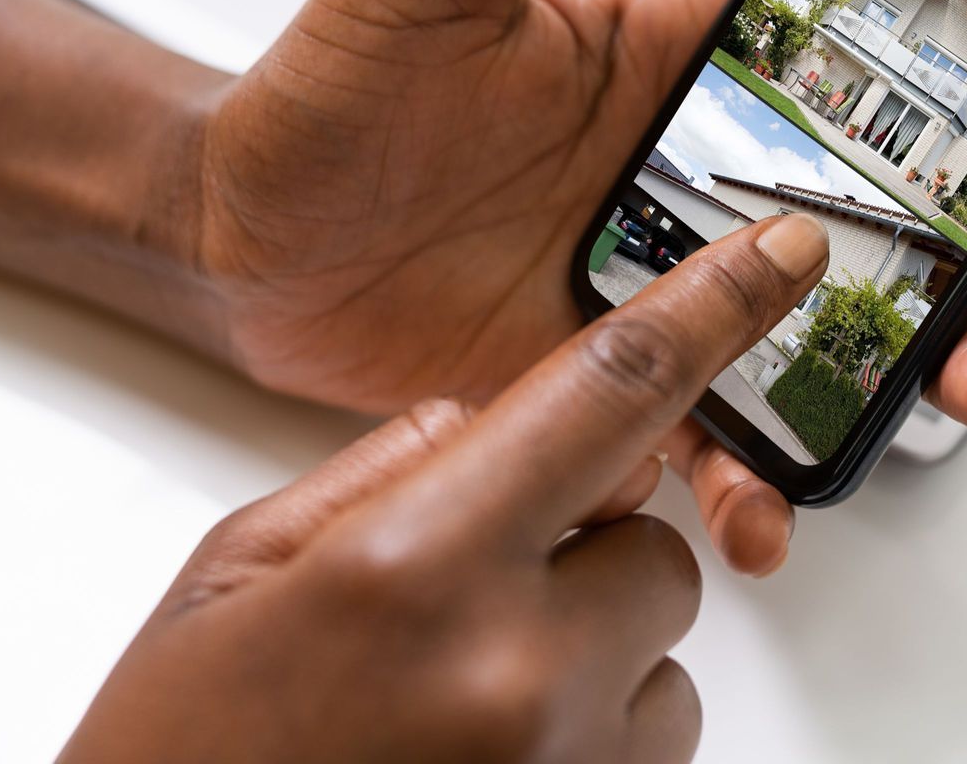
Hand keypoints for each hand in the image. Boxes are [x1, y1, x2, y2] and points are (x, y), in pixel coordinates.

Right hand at [61, 214, 832, 763]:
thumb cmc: (182, 758)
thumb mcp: (241, 569)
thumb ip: (394, 466)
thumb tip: (515, 419)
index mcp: (414, 567)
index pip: (609, 393)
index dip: (713, 308)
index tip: (783, 254)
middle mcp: (517, 672)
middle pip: (654, 543)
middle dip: (586, 546)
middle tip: (469, 593)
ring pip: (664, 650)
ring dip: (592, 647)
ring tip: (458, 696)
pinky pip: (652, 739)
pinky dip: (595, 728)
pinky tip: (487, 746)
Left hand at [187, 0, 966, 572]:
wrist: (238, 239)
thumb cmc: (326, 83)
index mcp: (680, 53)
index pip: (856, 48)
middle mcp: (696, 169)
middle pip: (886, 199)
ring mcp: (666, 283)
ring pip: (829, 328)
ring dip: (918, 366)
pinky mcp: (616, 377)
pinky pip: (712, 434)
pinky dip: (754, 478)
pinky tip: (774, 509)